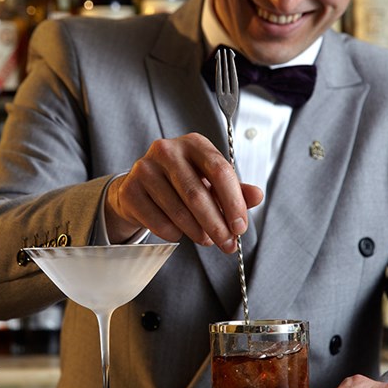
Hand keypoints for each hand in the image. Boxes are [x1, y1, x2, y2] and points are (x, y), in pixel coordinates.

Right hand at [105, 133, 262, 249]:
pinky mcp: (130, 190)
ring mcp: (145, 168)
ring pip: (178, 210)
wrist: (139, 188)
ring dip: (197, 232)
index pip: (219, 170)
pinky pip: (158, 221)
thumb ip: (235, 189)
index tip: (241, 226)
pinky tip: (178, 231)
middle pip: (197, 193)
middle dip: (216, 224)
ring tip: (206, 240)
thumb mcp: (210, 182)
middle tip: (227, 244)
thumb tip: (257, 196)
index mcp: (194, 143)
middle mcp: (167, 150)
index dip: (233, 202)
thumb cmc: (181, 183)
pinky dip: (174, 233)